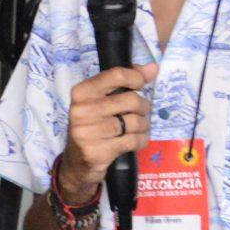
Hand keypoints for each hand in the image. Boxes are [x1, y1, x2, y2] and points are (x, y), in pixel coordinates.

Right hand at [59, 64, 157, 196]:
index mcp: (81, 92)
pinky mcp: (97, 152)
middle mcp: (82, 110)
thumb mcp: (102, 100)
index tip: (140, 85)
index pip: (116, 75)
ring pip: (135, 122)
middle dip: (144, 107)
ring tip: (139, 127)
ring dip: (144, 126)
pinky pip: (133, 141)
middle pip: (131, 100)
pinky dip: (141, 140)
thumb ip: (125, 81)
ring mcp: (88, 132)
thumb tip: (153, 67)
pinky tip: (137, 140)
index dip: (136, 78)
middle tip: (141, 112)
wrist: (77, 162)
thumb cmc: (93, 125)